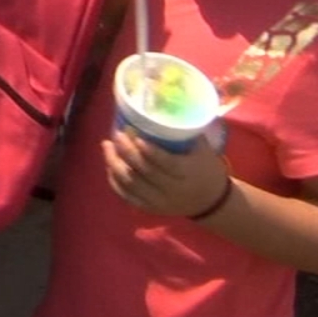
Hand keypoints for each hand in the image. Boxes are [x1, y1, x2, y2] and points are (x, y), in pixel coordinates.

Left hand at [103, 129, 230, 217]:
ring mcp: (159, 202)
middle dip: (127, 152)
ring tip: (107, 146)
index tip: (136, 136)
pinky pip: (126, 196)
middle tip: (117, 135)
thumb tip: (164, 107)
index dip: (149, 151)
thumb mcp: (203, 149)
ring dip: (115, 164)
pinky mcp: (149, 209)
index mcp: (188, 173)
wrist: (210, 201)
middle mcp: (172, 190)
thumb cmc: (206, 168)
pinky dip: (114, 180)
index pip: (166, 163)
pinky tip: (109, 164)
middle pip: (144, 172)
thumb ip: (186, 131)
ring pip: (131, 184)